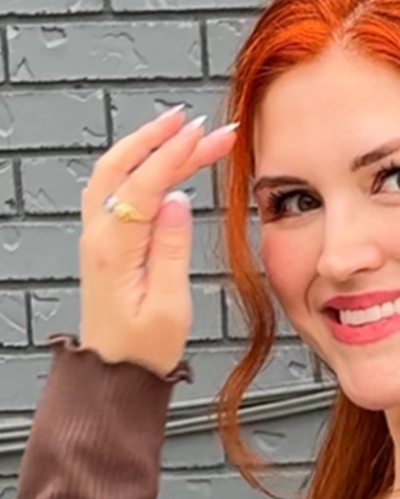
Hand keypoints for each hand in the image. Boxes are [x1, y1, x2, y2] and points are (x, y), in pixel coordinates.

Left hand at [78, 107, 238, 377]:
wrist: (114, 374)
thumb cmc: (143, 348)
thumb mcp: (169, 305)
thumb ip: (171, 250)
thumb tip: (177, 201)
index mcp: (115, 250)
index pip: (144, 186)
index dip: (174, 155)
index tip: (202, 133)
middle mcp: (98, 236)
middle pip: (125, 168)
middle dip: (162, 138)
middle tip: (201, 125)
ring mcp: (97, 237)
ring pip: (116, 173)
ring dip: (147, 145)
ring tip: (182, 129)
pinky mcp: (105, 242)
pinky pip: (114, 188)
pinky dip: (137, 164)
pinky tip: (159, 161)